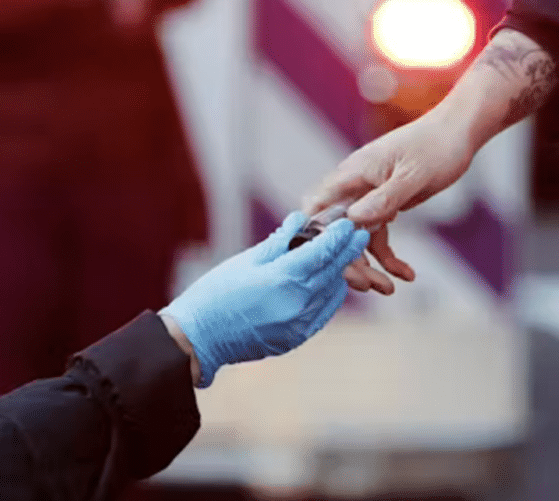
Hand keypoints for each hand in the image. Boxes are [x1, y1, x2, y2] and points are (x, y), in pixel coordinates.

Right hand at [159, 212, 368, 386]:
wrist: (199, 338)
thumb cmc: (216, 293)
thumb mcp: (246, 260)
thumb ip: (279, 241)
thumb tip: (300, 219)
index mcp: (284, 278)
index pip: (322, 253)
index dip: (338, 237)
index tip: (349, 224)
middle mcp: (297, 303)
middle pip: (332, 272)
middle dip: (347, 252)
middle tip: (359, 235)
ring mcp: (298, 324)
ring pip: (331, 294)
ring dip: (340, 274)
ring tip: (345, 257)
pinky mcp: (295, 339)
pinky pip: (322, 314)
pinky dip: (329, 297)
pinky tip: (330, 285)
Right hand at [305, 106, 476, 292]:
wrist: (457, 133)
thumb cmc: (436, 147)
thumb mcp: (413, 176)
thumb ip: (384, 198)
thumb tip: (353, 220)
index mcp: (353, 173)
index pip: (318, 207)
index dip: (317, 237)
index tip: (330, 264)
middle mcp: (354, 185)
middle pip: (337, 230)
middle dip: (349, 261)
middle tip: (368, 286)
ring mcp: (367, 196)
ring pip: (357, 238)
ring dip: (371, 265)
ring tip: (389, 289)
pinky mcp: (383, 204)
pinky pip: (377, 235)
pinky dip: (389, 257)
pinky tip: (407, 274)